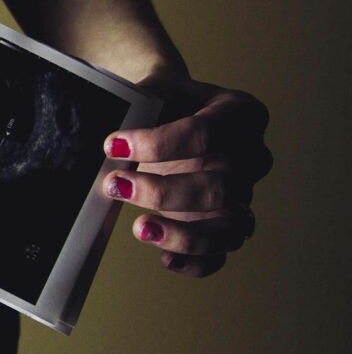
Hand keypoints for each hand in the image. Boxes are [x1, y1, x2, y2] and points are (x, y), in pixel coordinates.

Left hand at [101, 71, 271, 276]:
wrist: (173, 113)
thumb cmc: (167, 102)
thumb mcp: (157, 90)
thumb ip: (138, 107)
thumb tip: (102, 137)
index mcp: (240, 114)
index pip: (205, 133)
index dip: (158, 143)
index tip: (113, 146)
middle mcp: (251, 156)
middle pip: (219, 186)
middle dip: (163, 191)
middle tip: (114, 185)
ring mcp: (244, 194)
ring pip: (229, 227)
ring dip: (184, 235)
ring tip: (140, 228)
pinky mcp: (229, 224)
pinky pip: (222, 253)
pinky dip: (197, 262)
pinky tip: (165, 259)